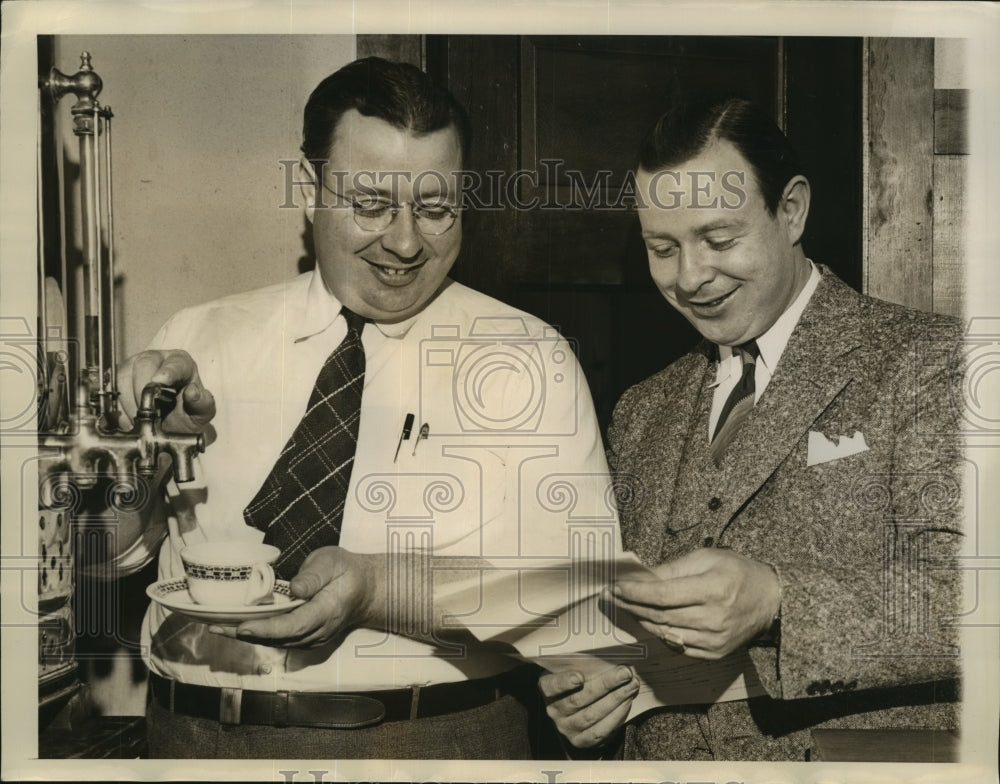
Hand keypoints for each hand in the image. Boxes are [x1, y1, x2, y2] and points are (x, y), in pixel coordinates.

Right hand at [117, 349, 215, 434]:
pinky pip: (109, 388)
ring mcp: (133, 366)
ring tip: (136, 421)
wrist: (171, 425)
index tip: (160, 382)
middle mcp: (156, 359)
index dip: (167, 371)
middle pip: (143, 365)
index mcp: (181, 363)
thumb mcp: (201, 412)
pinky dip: (115, 406)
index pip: (175, 363)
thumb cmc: (187, 413)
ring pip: (123, 375)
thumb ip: (202, 403)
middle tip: (145, 413)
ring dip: (127, 402)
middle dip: (142, 391)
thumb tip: (193, 392)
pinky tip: (125, 421)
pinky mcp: (117, 379)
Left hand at [211, 546, 374, 647]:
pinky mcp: (305, 637)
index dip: (266, 629)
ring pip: (275, 641)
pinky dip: (257, 634)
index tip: (242, 627)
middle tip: (214, 625)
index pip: (293, 625)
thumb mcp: (332, 562)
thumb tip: (293, 589)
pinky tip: (237, 626)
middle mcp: (318, 632)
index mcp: (326, 612)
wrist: (365, 590)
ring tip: (217, 626)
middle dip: (245, 634)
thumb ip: (313, 576)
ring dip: (247, 636)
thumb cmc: (346, 571)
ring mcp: (312, 638)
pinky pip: (278, 638)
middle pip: (278, 638)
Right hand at [539, 665, 638, 748]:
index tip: (580, 676)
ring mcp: (566, 727)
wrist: (577, 711)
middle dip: (605, 684)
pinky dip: (616, 716)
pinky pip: (600, 731)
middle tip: (624, 673)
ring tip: (631, 685)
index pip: (552, 686)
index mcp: (547, 688)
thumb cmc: (578, 682)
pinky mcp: (581, 741)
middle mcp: (554, 710)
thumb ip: (584, 665)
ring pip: (592, 715)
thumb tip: (610, 656)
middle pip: (579, 699)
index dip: (564, 682)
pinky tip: (627, 702)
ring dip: (616, 699)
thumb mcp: (573, 670)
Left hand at [612, 548, 780, 659]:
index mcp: (713, 589)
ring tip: (624, 606)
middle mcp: (713, 619)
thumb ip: (672, 568)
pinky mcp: (713, 654)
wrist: (771, 602)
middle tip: (610, 595)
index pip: (662, 595)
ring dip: (640, 619)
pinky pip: (676, 645)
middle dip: (630, 605)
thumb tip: (640, 576)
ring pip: (664, 632)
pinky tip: (648, 620)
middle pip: (659, 615)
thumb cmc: (738, 573)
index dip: (634, 592)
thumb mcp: (706, 558)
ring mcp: (714, 640)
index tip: (614, 585)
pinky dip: (659, 632)